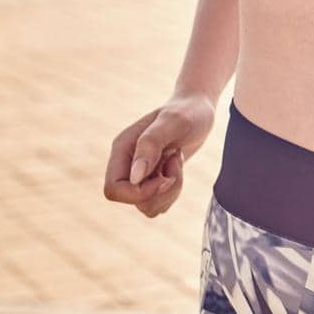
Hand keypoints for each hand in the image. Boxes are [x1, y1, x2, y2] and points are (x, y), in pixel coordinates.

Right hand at [102, 94, 214, 217]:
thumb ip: (150, 145)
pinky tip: (178, 166)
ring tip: (177, 160)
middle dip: (161, 190)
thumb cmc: (188, 111)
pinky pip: (160, 203)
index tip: (165, 178)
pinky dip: (174, 190)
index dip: (139, 193)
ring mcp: (139, 174)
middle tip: (175, 164)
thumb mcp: (173, 122)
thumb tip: (135, 178)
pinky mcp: (153, 180)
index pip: (114, 189)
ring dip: (171, 190)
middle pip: (133, 200)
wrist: (200, 108)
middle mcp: (126, 164)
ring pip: (148, 205)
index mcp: (122, 149)